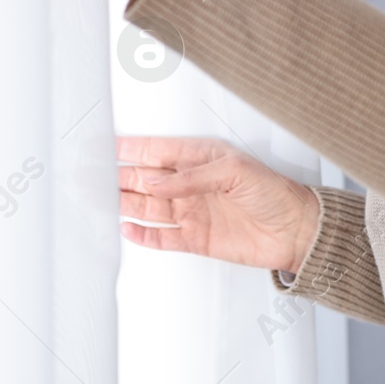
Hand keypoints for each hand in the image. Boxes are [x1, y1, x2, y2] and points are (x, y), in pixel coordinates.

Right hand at [118, 136, 321, 273]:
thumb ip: (192, 176)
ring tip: (98, 198)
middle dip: (116, 174)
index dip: (130, 148)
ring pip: (148, 206)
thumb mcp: (234, 171)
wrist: (296, 231)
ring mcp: (192, 212)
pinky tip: (126, 228)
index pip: (157, 151)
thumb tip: (156, 180)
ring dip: (124, 202)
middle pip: (145, 178)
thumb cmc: (275, 193)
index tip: (104, 145)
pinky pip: (161, 236)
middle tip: (89, 172)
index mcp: (201, 159)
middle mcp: (192, 185)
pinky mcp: (195, 239)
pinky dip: (143, 234)